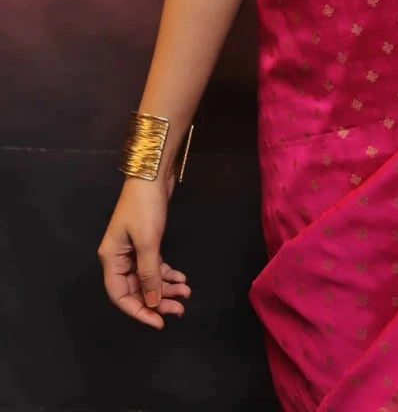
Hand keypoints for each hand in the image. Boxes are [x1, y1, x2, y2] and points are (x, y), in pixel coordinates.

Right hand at [97, 177, 191, 328]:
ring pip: (148, 278)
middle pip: (136, 289)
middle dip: (157, 300)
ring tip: (186, 292)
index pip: (120, 295)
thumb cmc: (145, 207)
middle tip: (179, 309)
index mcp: (111, 259)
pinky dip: (167, 273)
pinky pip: (154, 266)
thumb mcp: (148, 242)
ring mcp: (132, 250)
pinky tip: (181, 277)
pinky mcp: (146, 241)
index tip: (159, 322)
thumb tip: (152, 303)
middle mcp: (119, 258)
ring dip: (166, 287)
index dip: (138, 311)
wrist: (153, 174)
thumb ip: (149, 275)